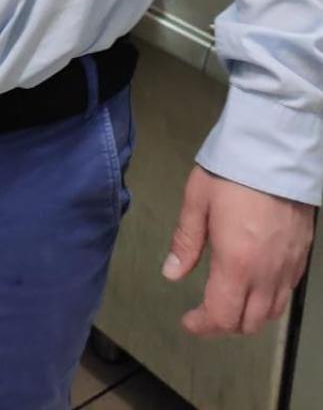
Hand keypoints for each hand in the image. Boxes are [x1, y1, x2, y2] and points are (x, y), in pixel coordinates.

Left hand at [163, 165, 313, 336]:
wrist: (275, 149)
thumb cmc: (231, 172)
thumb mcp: (197, 201)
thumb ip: (186, 241)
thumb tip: (171, 273)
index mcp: (237, 264)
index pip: (222, 316)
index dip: (203, 325)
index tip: (188, 320)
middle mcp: (266, 273)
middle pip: (249, 323)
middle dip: (224, 325)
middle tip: (205, 312)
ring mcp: (289, 266)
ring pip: (272, 312)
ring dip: (249, 316)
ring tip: (230, 302)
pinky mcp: (303, 254)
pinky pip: (287, 292)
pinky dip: (270, 299)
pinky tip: (256, 283)